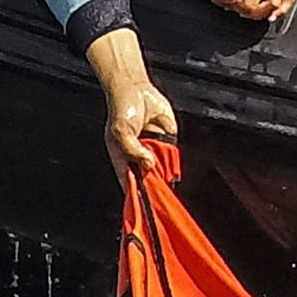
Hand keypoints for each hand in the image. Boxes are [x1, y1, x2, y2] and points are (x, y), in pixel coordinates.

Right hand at [95, 57, 178, 186]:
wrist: (135, 88)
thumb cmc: (122, 110)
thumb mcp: (121, 132)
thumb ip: (133, 150)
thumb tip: (149, 164)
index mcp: (124, 162)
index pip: (133, 186)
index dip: (140, 197)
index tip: (148, 208)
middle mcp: (141, 159)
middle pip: (152, 180)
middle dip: (157, 182)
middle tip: (158, 178)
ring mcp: (156, 151)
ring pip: (166, 167)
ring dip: (165, 162)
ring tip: (152, 142)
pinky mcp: (168, 140)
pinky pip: (174, 150)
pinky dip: (172, 146)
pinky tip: (159, 128)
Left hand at [192, 0, 295, 22]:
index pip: (233, 1)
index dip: (222, 1)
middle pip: (252, 8)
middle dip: (238, 7)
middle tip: (233, 0)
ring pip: (270, 8)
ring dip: (256, 12)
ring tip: (246, 4)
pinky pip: (287, 1)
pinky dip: (279, 10)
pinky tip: (269, 14)